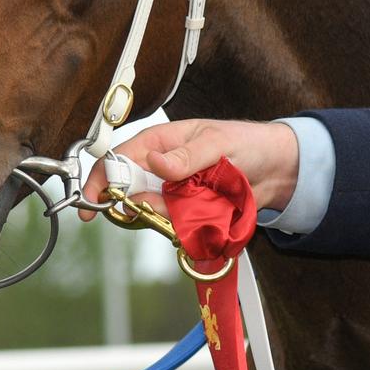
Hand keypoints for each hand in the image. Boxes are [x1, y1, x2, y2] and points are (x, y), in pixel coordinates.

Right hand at [80, 119, 299, 220]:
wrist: (277, 171)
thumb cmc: (246, 144)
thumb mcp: (217, 144)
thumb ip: (186, 156)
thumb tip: (154, 161)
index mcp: (158, 143)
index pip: (118, 159)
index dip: (101, 179)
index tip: (93, 201)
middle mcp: (159, 169)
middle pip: (128, 190)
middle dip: (134, 204)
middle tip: (155, 209)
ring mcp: (171, 193)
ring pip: (150, 212)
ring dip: (165, 216)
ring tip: (200, 202)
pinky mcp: (186, 213)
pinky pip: (173, 225)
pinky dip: (184, 226)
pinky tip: (208, 213)